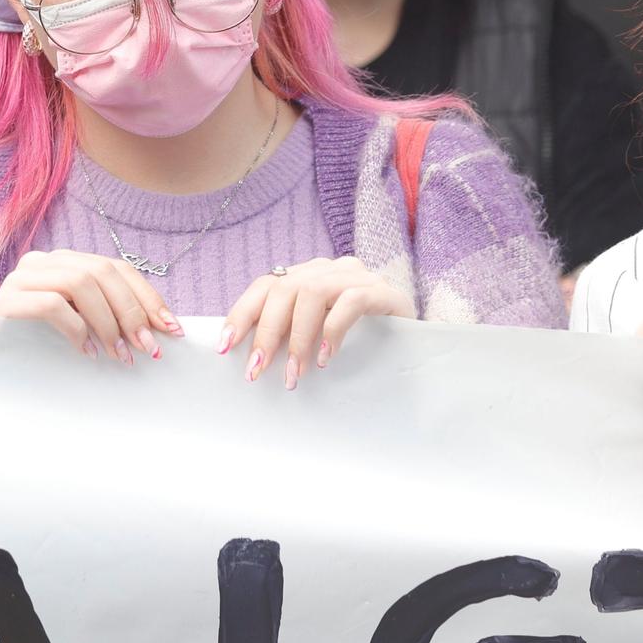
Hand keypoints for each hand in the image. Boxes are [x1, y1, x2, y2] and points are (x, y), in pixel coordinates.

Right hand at [0, 250, 182, 362]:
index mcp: (66, 261)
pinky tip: (85, 353)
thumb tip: (159, 328)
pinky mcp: (5, 301)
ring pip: (79, 282)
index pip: (116, 267)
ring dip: (107, 322)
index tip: (170, 328)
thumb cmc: (41, 346)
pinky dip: (77, 329)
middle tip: (147, 348)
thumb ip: (109, 315)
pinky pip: (52, 304)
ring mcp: (21, 278)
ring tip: (118, 355)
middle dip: (131, 311)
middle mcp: (43, 261)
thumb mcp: (82, 325)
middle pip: (101, 272)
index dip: (147, 296)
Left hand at [222, 257, 412, 389]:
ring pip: (312, 294)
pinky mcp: (383, 291)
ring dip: (297, 338)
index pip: (266, 285)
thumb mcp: (317, 333)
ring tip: (294, 374)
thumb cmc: (360, 340)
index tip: (225, 346)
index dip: (242, 313)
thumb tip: (250, 358)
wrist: (417, 338)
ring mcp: (357, 276)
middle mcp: (329, 269)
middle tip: (257, 371)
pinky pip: (350, 302)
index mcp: (308, 275)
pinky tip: (326, 358)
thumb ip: (289, 333)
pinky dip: (332, 330)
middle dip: (265, 333)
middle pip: (284, 289)